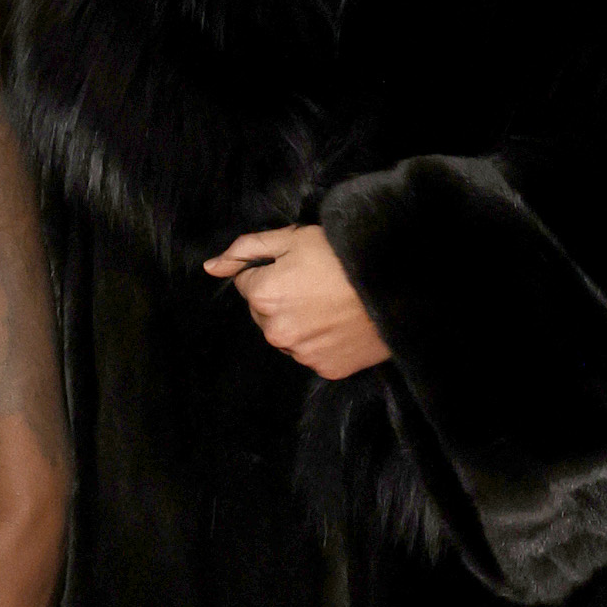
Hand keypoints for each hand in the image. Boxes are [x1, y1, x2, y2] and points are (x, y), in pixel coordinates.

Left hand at [203, 226, 390, 380]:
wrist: (396, 285)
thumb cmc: (344, 255)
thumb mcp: (294, 238)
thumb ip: (247, 250)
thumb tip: (210, 267)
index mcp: (263, 296)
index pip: (248, 284)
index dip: (271, 272)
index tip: (298, 267)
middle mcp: (275, 330)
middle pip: (264, 313)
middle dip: (281, 299)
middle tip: (316, 284)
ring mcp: (301, 353)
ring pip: (287, 335)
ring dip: (299, 322)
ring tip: (331, 304)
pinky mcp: (326, 369)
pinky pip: (312, 354)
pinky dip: (322, 341)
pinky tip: (341, 324)